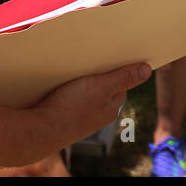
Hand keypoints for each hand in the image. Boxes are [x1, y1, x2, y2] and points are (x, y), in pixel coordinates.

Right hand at [32, 62, 150, 149]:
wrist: (38, 131)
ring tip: (74, 68)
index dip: (117, 68)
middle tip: (91, 58)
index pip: (121, 84)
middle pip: (102, 88)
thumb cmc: (71, 109)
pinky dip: (66, 88)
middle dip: (97, 73)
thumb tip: (147, 70)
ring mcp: (78, 117)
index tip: (113, 54)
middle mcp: (96, 116)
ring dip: (81, 80)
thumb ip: (124, 78)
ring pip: (84, 92)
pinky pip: (68, 98)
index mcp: (110, 110)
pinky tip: (60, 82)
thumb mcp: (101, 87)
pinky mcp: (61, 116)